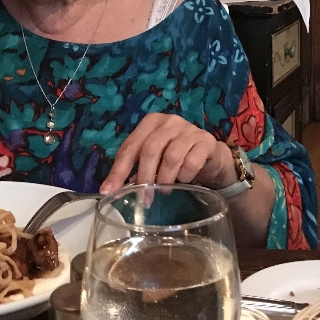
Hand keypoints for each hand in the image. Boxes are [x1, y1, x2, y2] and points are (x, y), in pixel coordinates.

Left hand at [100, 113, 234, 193]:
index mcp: (151, 122)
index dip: (119, 170)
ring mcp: (189, 129)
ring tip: (165, 191)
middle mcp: (170, 121)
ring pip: (171, 157)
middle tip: (145, 198)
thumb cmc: (177, 156)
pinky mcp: (205, 141)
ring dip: (165, 179)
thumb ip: (137, 168)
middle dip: (145, 177)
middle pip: (150, 149)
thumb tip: (112, 189)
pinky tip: (184, 181)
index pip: (130, 146)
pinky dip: (184, 177)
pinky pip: (191, 163)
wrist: (210, 155)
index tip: (109, 191)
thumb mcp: (155, 159)